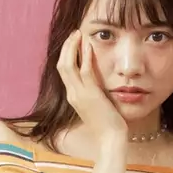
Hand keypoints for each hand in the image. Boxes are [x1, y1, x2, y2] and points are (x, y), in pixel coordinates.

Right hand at [56, 31, 127, 145]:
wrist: (110, 139)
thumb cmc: (108, 124)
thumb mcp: (97, 105)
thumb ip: (94, 93)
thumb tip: (98, 83)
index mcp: (73, 96)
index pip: (64, 71)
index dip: (67, 54)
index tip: (74, 42)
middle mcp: (72, 94)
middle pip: (61, 65)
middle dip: (67, 47)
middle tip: (75, 33)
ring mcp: (79, 95)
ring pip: (67, 65)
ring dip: (72, 47)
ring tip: (78, 34)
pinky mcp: (90, 95)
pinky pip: (84, 71)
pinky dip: (85, 57)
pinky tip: (89, 46)